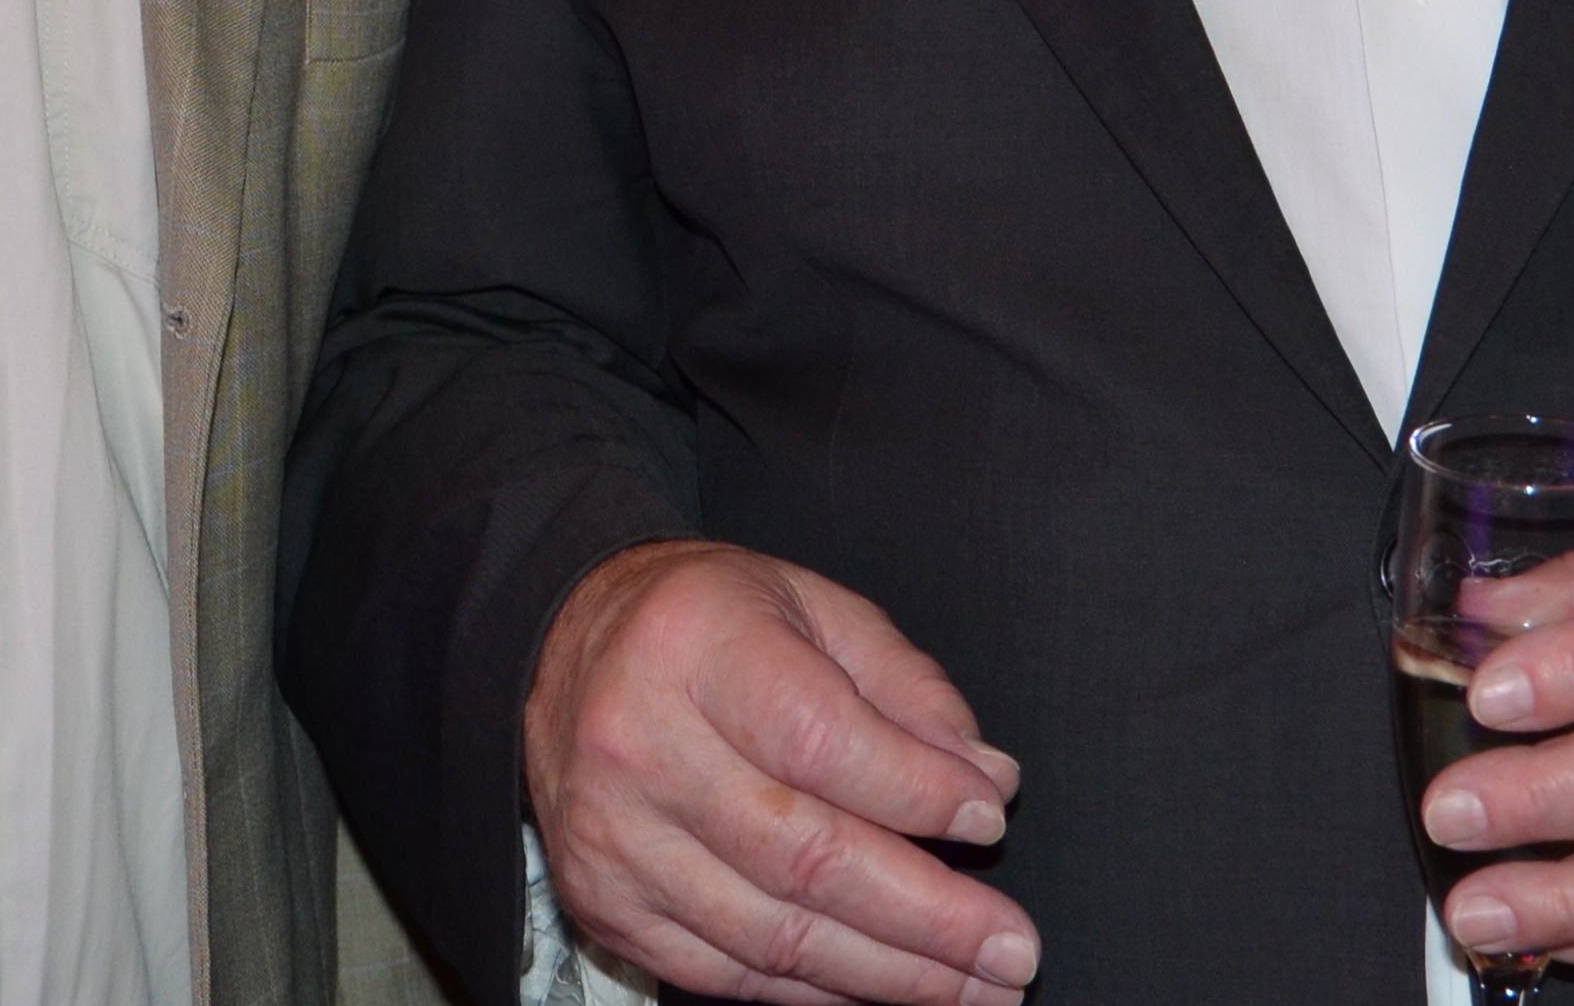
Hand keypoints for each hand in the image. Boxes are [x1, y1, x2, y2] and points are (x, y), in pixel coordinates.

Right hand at [526, 540, 1042, 1005]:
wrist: (561, 644)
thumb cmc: (703, 623)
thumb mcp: (809, 604)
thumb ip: (903, 686)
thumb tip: (987, 778)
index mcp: (695, 645)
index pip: (821, 741)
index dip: (918, 793)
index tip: (990, 818)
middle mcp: (641, 744)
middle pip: (804, 856)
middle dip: (928, 917)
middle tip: (1012, 950)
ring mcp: (615, 837)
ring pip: (772, 934)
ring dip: (891, 973)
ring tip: (974, 985)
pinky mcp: (604, 903)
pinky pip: (727, 973)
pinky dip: (817, 990)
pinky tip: (883, 984)